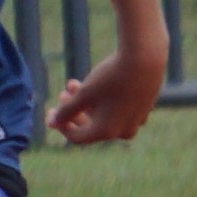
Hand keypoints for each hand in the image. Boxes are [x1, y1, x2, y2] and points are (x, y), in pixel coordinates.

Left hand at [50, 41, 164, 145]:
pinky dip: (103, 99)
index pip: (78, 137)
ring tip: (73, 83)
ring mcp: (137, 120)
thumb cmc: (111, 77)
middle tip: (62, 93)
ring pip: (104, 116)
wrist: (145, 58)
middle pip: (91, 127)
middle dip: (73, 111)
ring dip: (85, 102)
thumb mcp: (84, 94)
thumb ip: (66, 112)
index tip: (52, 110)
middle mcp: (124, 131)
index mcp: (107, 132)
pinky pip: (119, 109)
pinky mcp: (144, 107)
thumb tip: (52, 124)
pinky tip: (96, 82)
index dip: (61, 125)